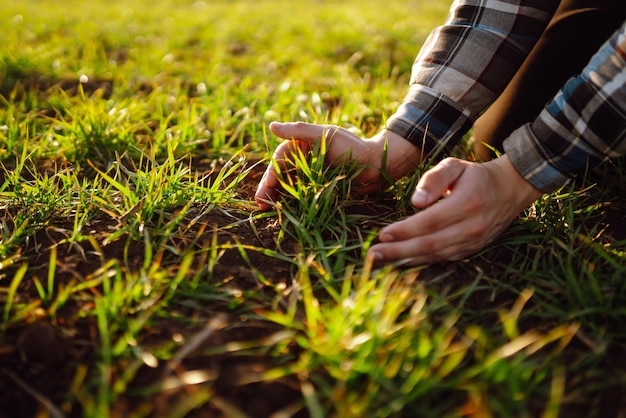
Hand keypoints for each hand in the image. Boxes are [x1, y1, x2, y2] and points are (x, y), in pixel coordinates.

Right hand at [255, 122, 421, 209]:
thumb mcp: (326, 135)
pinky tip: (284, 212)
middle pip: (281, 174)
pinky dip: (292, 203)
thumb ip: (299, 130)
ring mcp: (312, 175)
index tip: (266, 188)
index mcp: (302, 145)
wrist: (378, 165)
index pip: (280, 159)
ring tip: (268, 209)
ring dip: (277, 197)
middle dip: (269, 189)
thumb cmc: (353, 146)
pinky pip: (302, 196)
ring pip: (289, 186)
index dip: (271, 174)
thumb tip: (272, 126)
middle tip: (261, 204)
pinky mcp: (320, 188)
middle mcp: (305, 159)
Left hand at [367, 155, 542, 264]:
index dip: (405, 230)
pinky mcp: (472, 250)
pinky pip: (443, 259)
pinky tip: (401, 262)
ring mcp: (474, 242)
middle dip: (399, 251)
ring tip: (381, 261)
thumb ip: (434, 179)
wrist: (510, 190)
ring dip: (406, 260)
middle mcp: (472, 227)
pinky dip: (420, 262)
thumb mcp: (455, 166)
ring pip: (435, 256)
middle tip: (373, 255)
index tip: (382, 234)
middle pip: (430, 244)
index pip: (431, 222)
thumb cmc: (475, 176)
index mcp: (467, 203)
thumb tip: (415, 202)